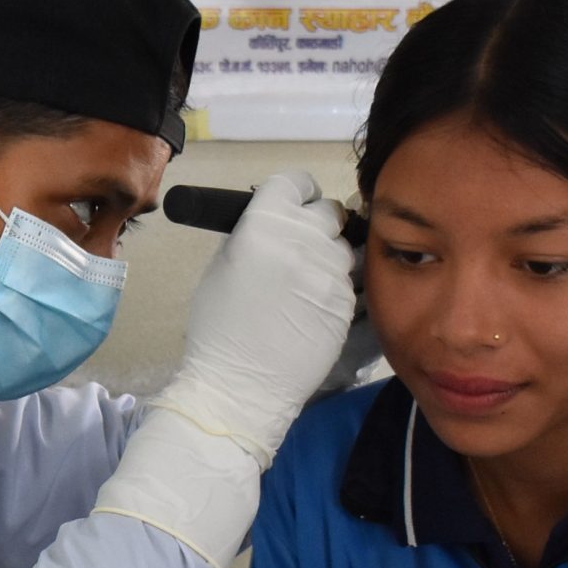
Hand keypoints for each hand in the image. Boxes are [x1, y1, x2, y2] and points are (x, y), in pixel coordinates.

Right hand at [159, 171, 358, 465]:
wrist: (241, 385)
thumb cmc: (220, 328)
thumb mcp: (223, 265)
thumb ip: (253, 231)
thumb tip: (279, 218)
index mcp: (262, 225)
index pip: (295, 182)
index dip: (297, 192)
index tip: (296, 204)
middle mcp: (301, 242)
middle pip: (328, 211)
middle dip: (317, 223)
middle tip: (302, 246)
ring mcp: (329, 274)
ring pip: (344, 246)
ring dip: (330, 256)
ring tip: (306, 282)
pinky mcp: (347, 303)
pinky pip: (348, 281)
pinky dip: (334, 287)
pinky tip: (312, 307)